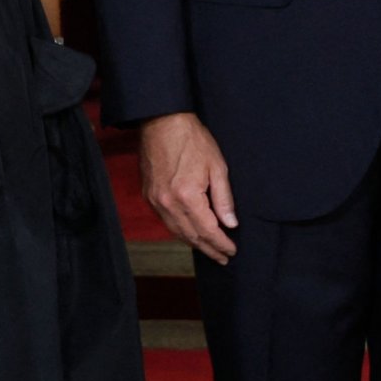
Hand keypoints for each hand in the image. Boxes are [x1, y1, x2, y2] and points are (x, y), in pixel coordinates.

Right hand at [140, 112, 236, 263]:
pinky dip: (180, 231)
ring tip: (209, 250)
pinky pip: (166, 221)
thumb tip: (230, 224)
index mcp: (187, 196)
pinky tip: (190, 233)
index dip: (221, 244)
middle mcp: (168, 203)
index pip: (208, 230)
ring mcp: (155, 201)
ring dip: (194, 243)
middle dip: (209, 249)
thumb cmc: (192, 140)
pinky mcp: (149, 196)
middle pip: (191, 236)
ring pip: (177, 232)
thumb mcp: (217, 167)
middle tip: (223, 258)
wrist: (162, 122)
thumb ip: (223, 199)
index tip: (231, 251)